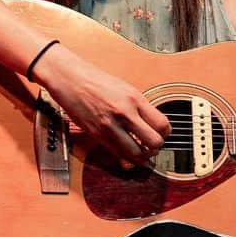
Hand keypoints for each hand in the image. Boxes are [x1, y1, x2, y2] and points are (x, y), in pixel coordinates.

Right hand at [31, 42, 170, 163]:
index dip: (165, 134)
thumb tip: (153, 125)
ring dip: (142, 157)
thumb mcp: (126, 89)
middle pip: (154, 142)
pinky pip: (116, 153)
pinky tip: (126, 153)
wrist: (70, 78)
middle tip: (153, 147)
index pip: (162, 124)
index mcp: (135, 99)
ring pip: (136, 154)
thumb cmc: (98, 82)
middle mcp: (125, 113)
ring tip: (140, 153)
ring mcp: (110, 125)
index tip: (162, 134)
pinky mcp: (96, 134)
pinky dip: (125, 158)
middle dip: (156, 148)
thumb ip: (140, 107)